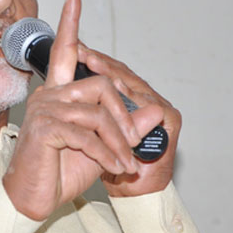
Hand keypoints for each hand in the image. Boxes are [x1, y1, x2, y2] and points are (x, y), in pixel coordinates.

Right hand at [2, 0, 163, 220]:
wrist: (33, 198)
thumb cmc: (61, 170)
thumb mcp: (103, 147)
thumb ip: (126, 127)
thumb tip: (155, 110)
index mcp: (59, 93)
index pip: (64, 50)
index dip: (70, 22)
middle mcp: (49, 94)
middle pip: (100, 84)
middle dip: (125, 115)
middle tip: (134, 143)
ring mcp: (45, 110)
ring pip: (98, 113)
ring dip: (119, 141)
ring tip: (126, 164)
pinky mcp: (45, 129)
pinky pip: (88, 135)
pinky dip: (108, 154)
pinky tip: (114, 168)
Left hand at [78, 46, 180, 196]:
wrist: (131, 190)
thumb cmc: (108, 160)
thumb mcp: (88, 131)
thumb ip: (84, 107)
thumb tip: (62, 79)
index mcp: (123, 100)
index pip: (110, 72)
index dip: (96, 58)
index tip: (75, 42)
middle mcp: (143, 98)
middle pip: (120, 73)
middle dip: (99, 62)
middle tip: (81, 51)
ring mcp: (158, 107)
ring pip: (132, 83)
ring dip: (111, 73)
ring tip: (92, 62)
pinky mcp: (170, 119)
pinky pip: (147, 101)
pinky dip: (129, 95)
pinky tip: (114, 86)